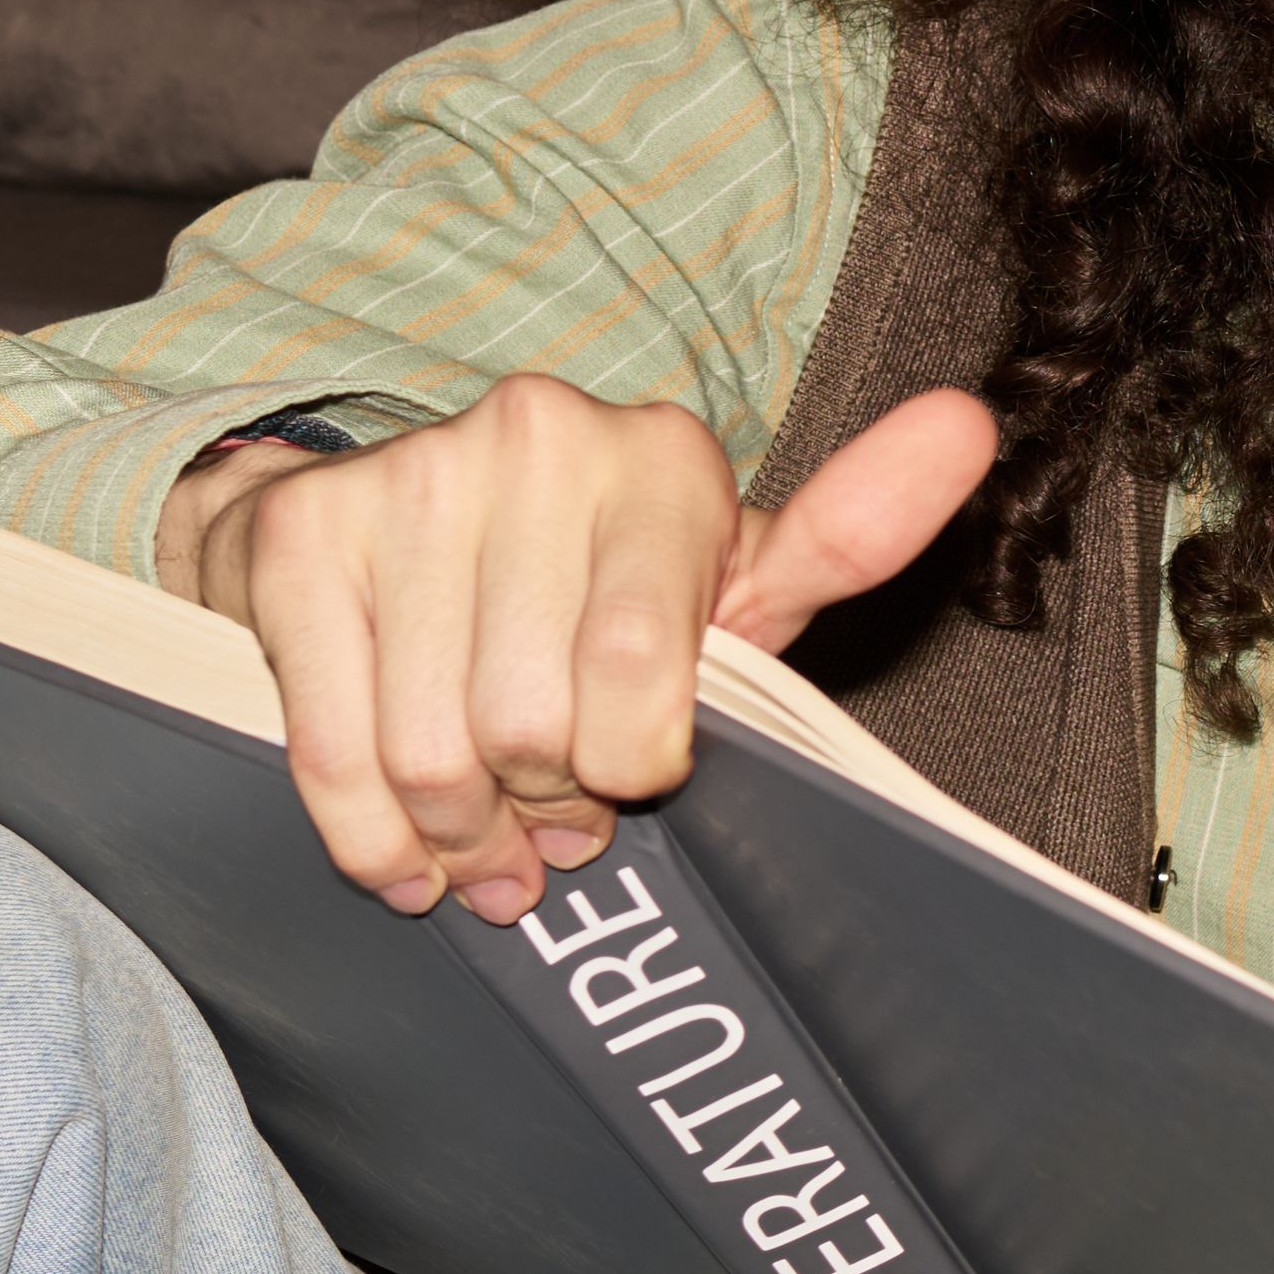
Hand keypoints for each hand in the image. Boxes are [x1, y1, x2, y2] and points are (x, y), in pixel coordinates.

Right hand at [164, 377, 995, 920]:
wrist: (378, 522)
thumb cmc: (583, 585)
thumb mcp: (721, 577)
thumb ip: (845, 538)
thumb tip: (970, 425)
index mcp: (667, 462)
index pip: (649, 683)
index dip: (631, 769)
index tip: (630, 776)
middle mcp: (541, 441)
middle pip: (538, 731)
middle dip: (544, 806)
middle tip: (548, 810)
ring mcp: (411, 481)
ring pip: (438, 756)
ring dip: (460, 834)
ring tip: (482, 831)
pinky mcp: (303, 539)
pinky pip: (336, 750)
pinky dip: (369, 835)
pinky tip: (401, 847)